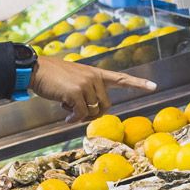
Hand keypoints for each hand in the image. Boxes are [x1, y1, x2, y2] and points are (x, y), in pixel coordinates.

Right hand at [30, 56, 157, 121]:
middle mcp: (94, 77)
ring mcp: (86, 84)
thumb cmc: (53, 78)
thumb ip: (86, 93)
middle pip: (105, 106)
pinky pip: (81, 114)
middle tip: (76, 113)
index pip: (121, 78)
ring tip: (67, 109)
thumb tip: (90, 114)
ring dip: (80, 116)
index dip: (138, 83)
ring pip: (93, 111)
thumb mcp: (74, 81)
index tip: (154, 86)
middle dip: (93, 114)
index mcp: (96, 73)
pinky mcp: (76, 92)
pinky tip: (65, 116)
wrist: (36, 70)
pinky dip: (73, 119)